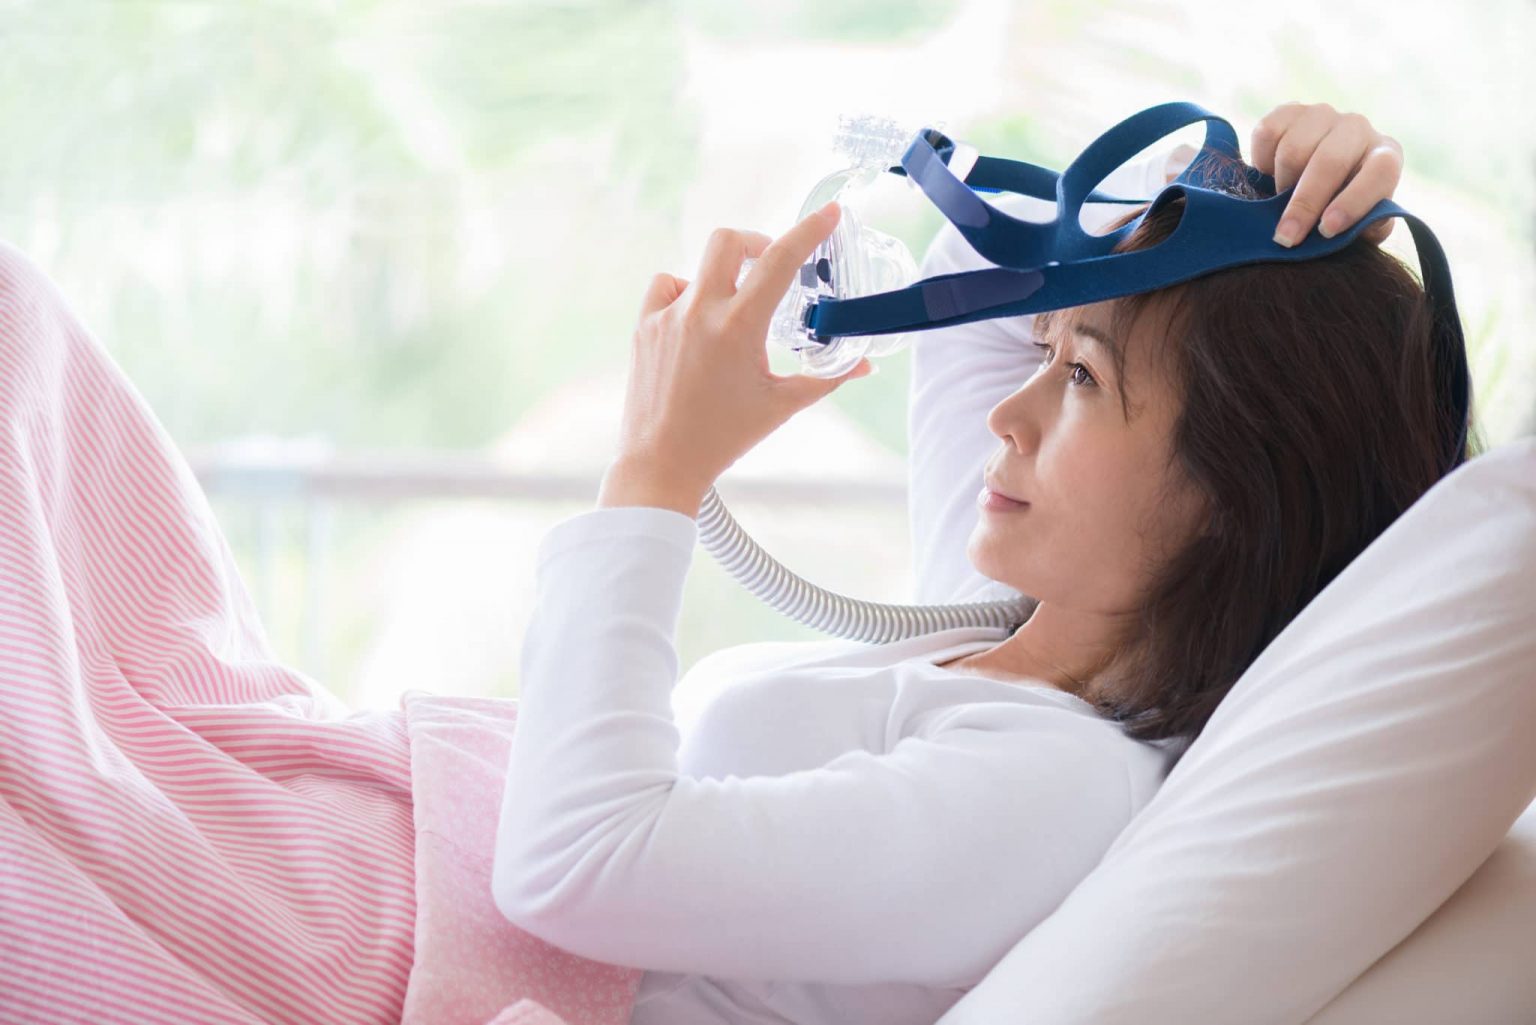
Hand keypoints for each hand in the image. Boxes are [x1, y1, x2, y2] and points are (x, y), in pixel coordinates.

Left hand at [599, 201, 872, 515]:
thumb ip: (825, 379)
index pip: (780, 261)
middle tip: (768, 262)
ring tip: (731, 313)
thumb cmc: (723, 437)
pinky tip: (695, 321)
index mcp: (738, 327)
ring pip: (696, 267)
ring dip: (720, 277)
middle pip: (728, 240)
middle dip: (754, 242)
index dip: (809, 231)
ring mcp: (666, 317)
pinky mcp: (643, 328)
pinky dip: (684, 294)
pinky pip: (665, 288)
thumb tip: (862, 366)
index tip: (829, 213)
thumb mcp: (781, 406)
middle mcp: (699, 313)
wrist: (661, 463)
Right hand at [1248, 101, 1403, 247]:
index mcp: (1385, 156)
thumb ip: (1362, 229)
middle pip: (1330, 161)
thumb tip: (1347, 231)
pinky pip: (1267, 133)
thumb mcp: (1360, 228)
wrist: (1309, 183)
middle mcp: (1357, 128)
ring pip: (1294, 149)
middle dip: (1305, 203)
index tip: (1326, 230)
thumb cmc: (1339, 212)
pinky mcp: (1288, 111)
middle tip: (1286, 236)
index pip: (1381, 170)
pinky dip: (1261, 161)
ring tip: (1281, 200)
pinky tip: (1269, 175)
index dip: (1354, 201)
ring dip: (1281, 183)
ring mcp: (1322, 115)